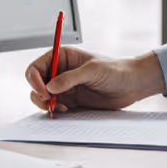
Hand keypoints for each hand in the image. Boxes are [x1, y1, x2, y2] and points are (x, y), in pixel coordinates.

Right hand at [25, 47, 166, 112]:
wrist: (132, 85)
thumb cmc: (116, 70)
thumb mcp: (93, 70)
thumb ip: (70, 78)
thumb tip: (50, 86)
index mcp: (62, 57)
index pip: (36, 67)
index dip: (35, 79)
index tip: (44, 91)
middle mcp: (60, 71)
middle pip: (35, 83)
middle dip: (38, 94)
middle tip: (48, 102)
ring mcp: (64, 87)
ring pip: (42, 97)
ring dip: (45, 104)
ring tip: (59, 107)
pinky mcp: (71, 100)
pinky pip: (54, 106)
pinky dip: (54, 110)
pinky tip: (66, 110)